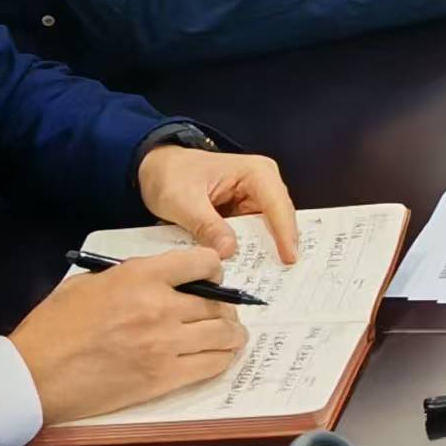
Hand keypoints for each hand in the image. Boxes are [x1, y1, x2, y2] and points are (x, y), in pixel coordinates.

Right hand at [10, 248, 243, 425]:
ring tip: (228, 335)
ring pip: (224, 335)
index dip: (212, 268)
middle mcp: (160, 307)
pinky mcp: (163, 378)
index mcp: (140, 277)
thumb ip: (129, 277)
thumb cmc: (53, 326)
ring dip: (231, 333)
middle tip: (219, 312)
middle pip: (218, 303)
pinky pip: (212, 365)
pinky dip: (221, 359)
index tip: (209, 277)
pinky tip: (216, 356)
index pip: (203, 262)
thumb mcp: (88, 283)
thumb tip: (161, 280)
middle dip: (224, 306)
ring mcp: (165, 345)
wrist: (34, 375)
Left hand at [132, 142, 298, 267]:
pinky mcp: (245, 214)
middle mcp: (263, 184)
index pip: (277, 205)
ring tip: (267, 277)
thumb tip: (228, 252)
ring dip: (265, 251)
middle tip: (281, 275)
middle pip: (280, 220)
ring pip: (269, 231)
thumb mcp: (183, 201)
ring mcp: (256, 200)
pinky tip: (249, 268)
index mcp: (255, 173)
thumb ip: (206, 226)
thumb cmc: (170, 175)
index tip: (288, 259)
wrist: (157, 168)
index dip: (284, 233)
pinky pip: (254, 236)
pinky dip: (250, 251)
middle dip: (279, 246)